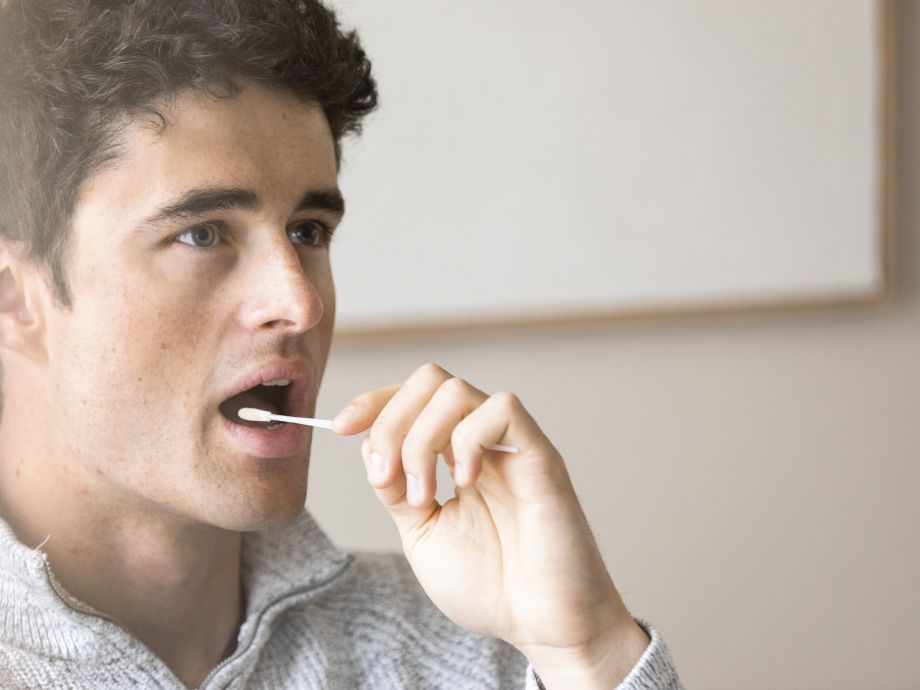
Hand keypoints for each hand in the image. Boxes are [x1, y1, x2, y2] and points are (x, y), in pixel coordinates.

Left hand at [333, 363, 648, 688]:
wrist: (541, 626)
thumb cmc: (491, 586)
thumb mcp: (421, 533)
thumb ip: (395, 488)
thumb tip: (369, 442)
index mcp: (452, 455)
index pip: (411, 398)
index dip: (372, 402)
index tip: (339, 427)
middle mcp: (481, 441)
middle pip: (429, 380)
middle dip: (390, 421)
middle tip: (387, 479)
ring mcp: (510, 445)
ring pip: (456, 389)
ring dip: (421, 439)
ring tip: (425, 495)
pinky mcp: (539, 456)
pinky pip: (502, 410)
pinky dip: (467, 440)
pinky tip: (464, 483)